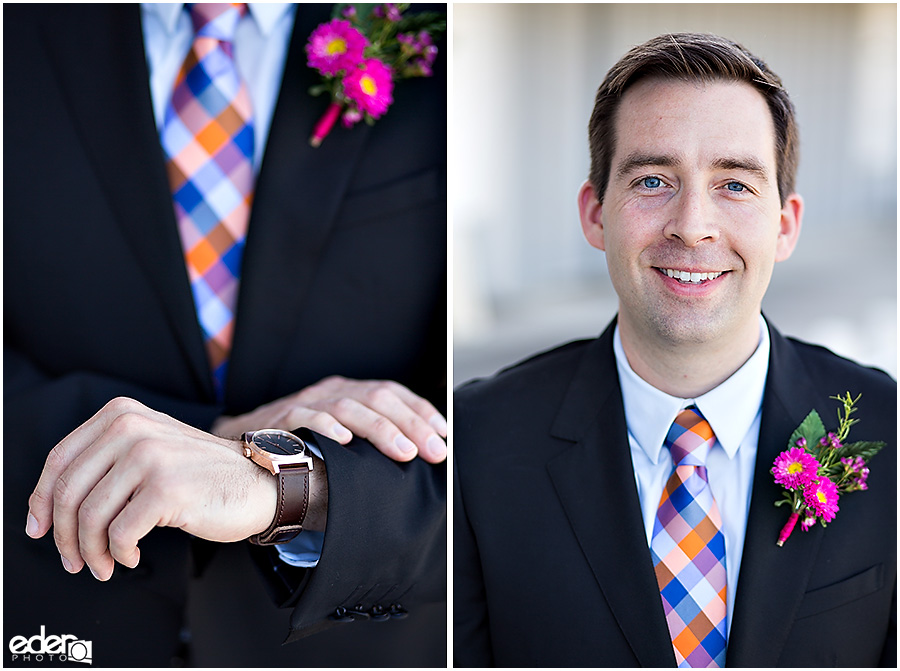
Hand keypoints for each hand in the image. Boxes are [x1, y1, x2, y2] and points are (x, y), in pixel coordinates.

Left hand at [25, 397, 280, 580]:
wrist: (259, 483)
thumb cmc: (203, 475)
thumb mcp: (151, 448)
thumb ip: (107, 460)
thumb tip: (49, 506)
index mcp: (123, 415)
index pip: (60, 460)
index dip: (40, 500)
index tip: (39, 528)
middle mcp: (133, 428)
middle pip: (68, 492)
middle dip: (64, 536)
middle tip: (73, 559)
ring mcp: (150, 457)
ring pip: (90, 518)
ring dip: (91, 553)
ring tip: (104, 564)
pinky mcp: (166, 489)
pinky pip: (119, 534)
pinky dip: (120, 555)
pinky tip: (132, 556)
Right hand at [211, 376, 446, 463]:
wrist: (247, 453)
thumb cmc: (303, 450)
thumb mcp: (342, 439)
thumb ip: (371, 442)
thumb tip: (417, 460)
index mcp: (351, 392)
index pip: (393, 392)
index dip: (421, 411)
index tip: (443, 435)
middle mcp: (332, 391)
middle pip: (378, 398)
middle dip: (412, 424)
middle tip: (434, 451)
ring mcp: (307, 402)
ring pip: (350, 406)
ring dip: (381, 429)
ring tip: (404, 452)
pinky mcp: (282, 418)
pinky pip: (307, 417)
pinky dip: (328, 427)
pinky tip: (346, 442)